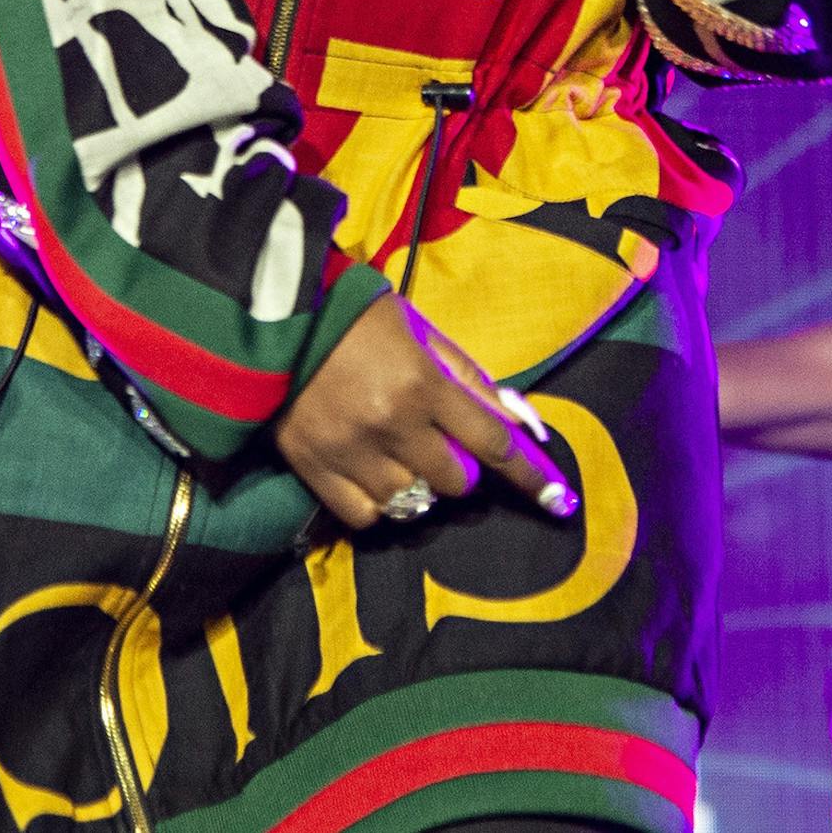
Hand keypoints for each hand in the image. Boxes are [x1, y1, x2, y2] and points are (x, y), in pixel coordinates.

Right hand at [275, 294, 575, 531]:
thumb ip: (468, 376)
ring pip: (414, 503)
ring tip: (396, 452)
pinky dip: (377, 502)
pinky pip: (367, 517)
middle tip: (436, 440)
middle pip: (458, 482)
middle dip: (458, 465)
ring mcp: (352, 451)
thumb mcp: (419, 329)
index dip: (532, 476)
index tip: (561, 502)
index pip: (495, 443)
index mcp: (423, 383)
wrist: (270, 315)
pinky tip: (369, 472)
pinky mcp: (315, 468)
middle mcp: (393, 424)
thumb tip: (518, 420)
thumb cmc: (356, 315)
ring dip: (417, 483)